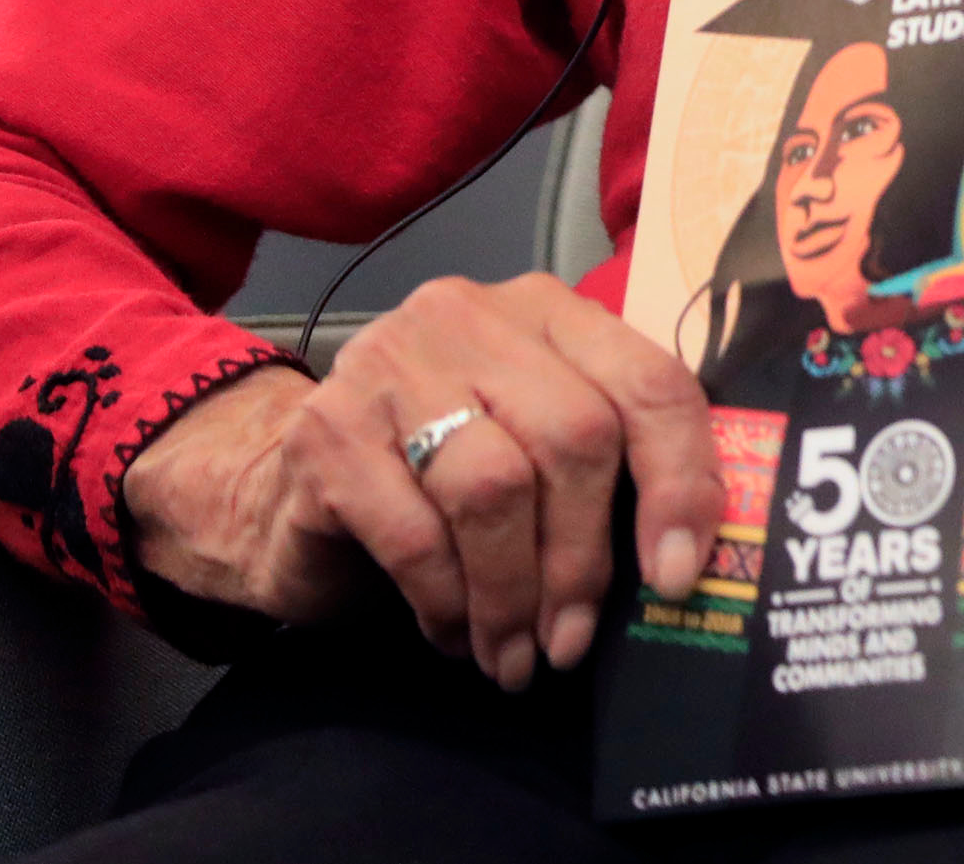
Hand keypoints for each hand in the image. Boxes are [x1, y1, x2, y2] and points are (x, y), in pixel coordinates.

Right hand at [118, 273, 721, 690]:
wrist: (277, 491)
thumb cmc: (435, 478)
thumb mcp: (532, 452)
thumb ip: (608, 471)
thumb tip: (686, 562)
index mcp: (548, 310)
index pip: (649, 380)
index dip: (679, 482)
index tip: (677, 577)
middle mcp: (472, 316)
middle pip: (575, 436)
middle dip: (583, 560)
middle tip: (571, 641)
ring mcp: (391, 363)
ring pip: (495, 488)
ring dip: (513, 594)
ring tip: (513, 654)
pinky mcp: (326, 430)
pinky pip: (414, 535)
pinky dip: (447, 602)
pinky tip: (453, 632)